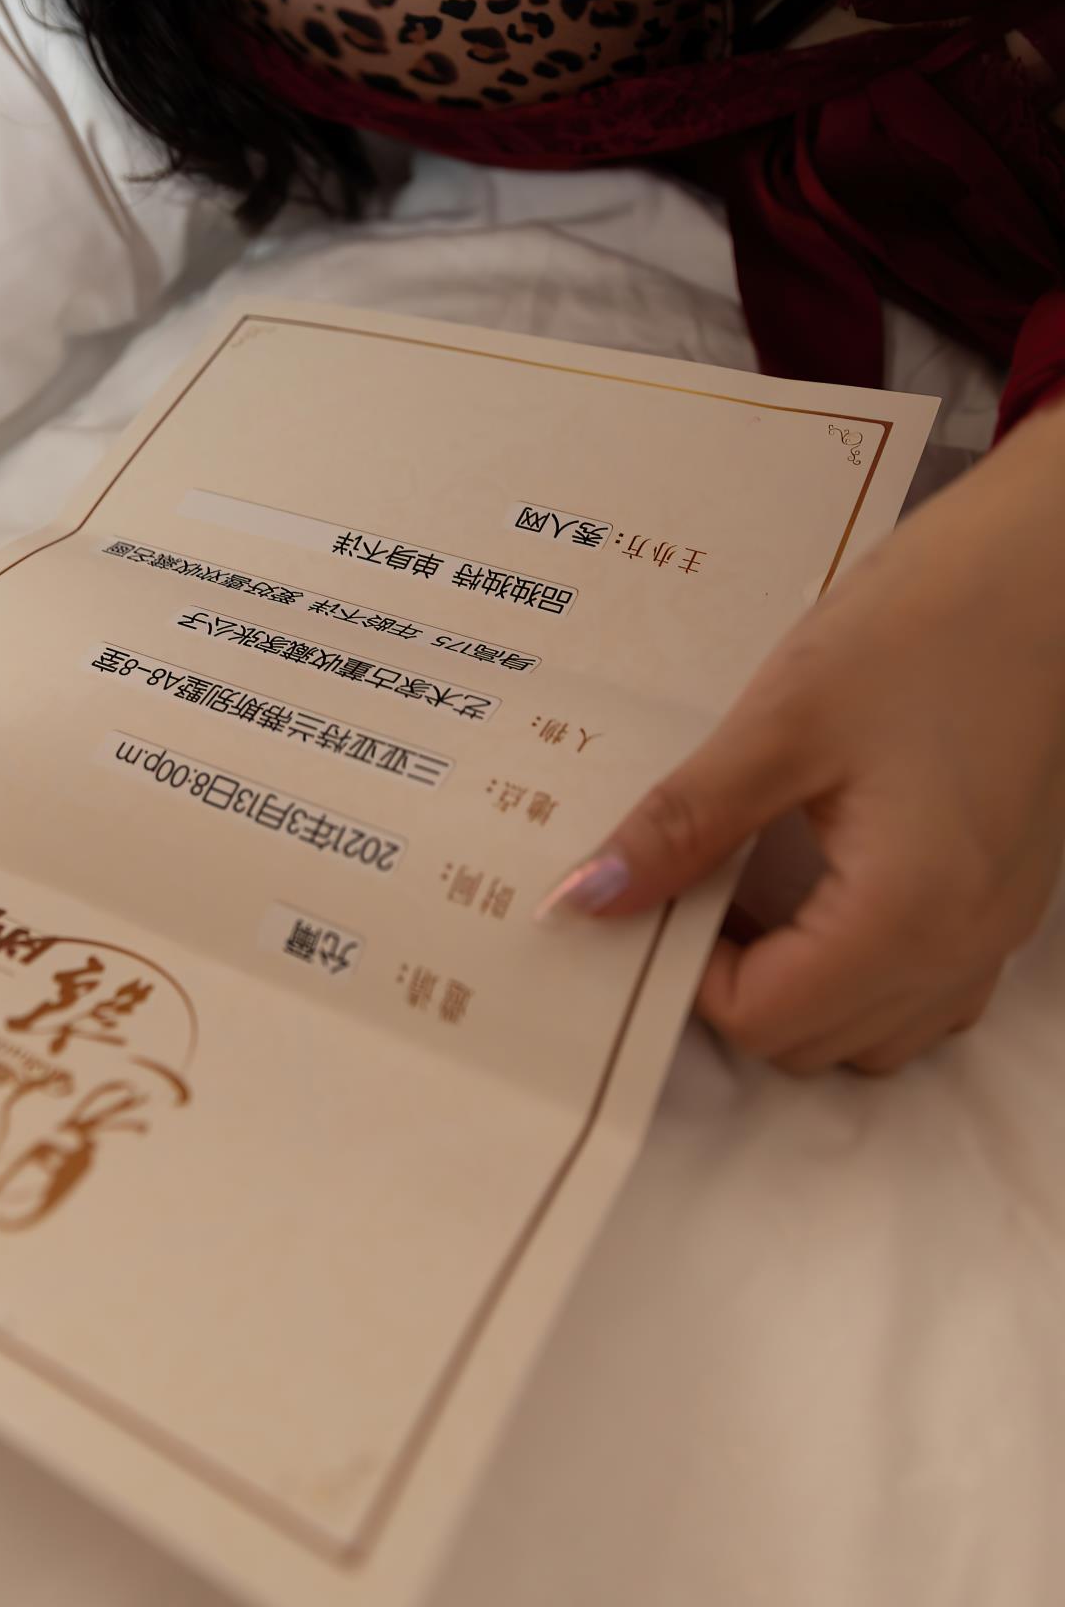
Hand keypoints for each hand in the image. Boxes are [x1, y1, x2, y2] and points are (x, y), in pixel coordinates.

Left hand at [539, 398, 1064, 1074]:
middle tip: (687, 885)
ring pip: (874, 1033)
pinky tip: (817, 882)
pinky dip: (856, 966)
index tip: (653, 891)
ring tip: (746, 887)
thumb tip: (587, 897)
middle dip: (735, 987)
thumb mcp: (781, 723)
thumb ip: (683, 824)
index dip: (686, 974)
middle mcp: (964, 947)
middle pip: (816, 1045)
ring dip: (797, 989)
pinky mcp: (1009, 894)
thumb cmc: (927, 624)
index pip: (765, 1021)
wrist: (1049, 561)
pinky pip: (924, 985)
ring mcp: (997, 928)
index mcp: (908, 916)